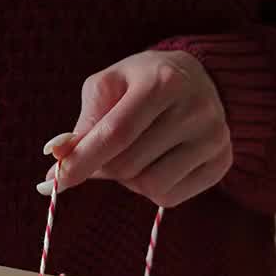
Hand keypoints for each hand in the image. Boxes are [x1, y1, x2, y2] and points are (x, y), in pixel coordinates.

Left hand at [40, 50, 231, 207]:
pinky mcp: (222, 163)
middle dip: (105, 167)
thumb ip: (85, 122)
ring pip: (149, 187)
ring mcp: (214, 138)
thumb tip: (57, 157)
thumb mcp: (109, 86)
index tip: (53, 182)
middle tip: (107, 152)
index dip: (82, 161)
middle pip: (129, 166)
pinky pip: (171, 198)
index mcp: (163, 82)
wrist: (201, 78)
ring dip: (130, 180)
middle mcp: (196, 110)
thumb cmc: (143, 81)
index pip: (116, 134)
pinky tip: (159, 162)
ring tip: (138, 153)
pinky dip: (152, 188)